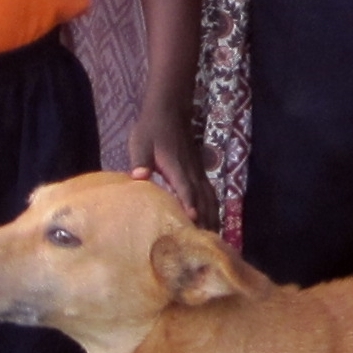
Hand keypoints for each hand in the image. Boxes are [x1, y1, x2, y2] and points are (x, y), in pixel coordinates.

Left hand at [129, 109, 216, 227]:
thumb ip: (140, 161)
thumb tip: (138, 177)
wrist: (170, 111)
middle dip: (206, 220)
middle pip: (203, 198)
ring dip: (213, 216)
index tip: (194, 220)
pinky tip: (213, 220)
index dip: (190, 203)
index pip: (185, 188)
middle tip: (206, 242)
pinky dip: (214, 208)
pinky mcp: (199, 172)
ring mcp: (198, 172)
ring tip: (214, 237)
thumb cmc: (152, 129)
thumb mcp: (141, 143)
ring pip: (210, 198)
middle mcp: (192, 172)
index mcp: (176, 166)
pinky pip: (210, 194)